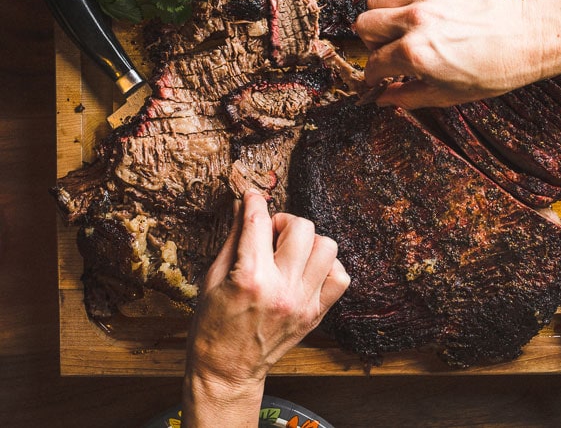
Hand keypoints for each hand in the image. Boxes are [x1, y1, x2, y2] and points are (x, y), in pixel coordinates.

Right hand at [182, 191, 349, 426]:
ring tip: (290, 251)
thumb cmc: (212, 326)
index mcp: (251, 279)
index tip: (252, 197)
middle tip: (270, 232)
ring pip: (328, 247)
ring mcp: (304, 302)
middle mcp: (283, 289)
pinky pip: (341, 276)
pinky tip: (307, 269)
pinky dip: (328, 266)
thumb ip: (233, 239)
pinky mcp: (316, 314)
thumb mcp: (213, 278)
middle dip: (284, 221)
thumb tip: (244, 206)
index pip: (259, 222)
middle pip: (302, 228)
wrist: (228, 371)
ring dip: (309, 241)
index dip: (254, 202)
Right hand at [355, 0, 545, 108]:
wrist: (523, 41)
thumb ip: (407, 97)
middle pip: (364, 25)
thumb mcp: (445, 96)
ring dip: (382, 12)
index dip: (373, 75)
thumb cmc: (490, 71)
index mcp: (414, 55)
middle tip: (389, 49)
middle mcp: (414, 22)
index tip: (378, 76)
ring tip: (399, 23)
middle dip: (372, 43)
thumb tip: (382, 98)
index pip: (373, 63)